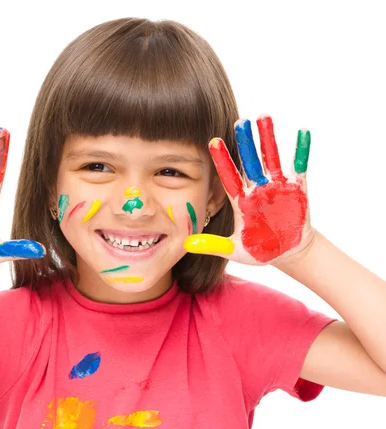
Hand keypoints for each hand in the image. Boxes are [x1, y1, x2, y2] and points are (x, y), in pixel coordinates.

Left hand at [183, 115, 315, 265]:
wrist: (287, 253)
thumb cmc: (259, 250)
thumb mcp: (234, 250)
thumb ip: (213, 245)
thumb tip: (186, 246)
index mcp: (241, 202)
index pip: (228, 177)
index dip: (222, 160)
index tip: (213, 141)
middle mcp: (257, 190)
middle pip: (249, 162)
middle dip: (245, 143)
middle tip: (239, 121)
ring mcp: (277, 187)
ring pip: (271, 158)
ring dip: (268, 139)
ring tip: (263, 117)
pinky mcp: (297, 189)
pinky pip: (299, 166)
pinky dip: (301, 150)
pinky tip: (302, 132)